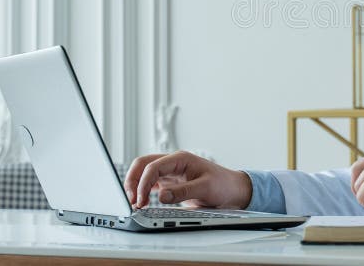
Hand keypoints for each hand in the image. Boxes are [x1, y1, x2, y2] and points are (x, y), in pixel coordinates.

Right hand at [123, 151, 252, 209]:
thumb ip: (183, 192)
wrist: (232, 190)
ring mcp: (170, 173)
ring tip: (134, 204)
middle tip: (131, 200)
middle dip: (133, 181)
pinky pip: (150, 184)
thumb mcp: (205, 188)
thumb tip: (162, 196)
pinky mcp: (170, 183)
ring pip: (144, 173)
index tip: (140, 199)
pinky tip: (141, 203)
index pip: (153, 166)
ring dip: (135, 186)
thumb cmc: (223, 185)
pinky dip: (142, 191)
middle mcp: (173, 163)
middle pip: (143, 165)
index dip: (143, 183)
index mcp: (181, 159)